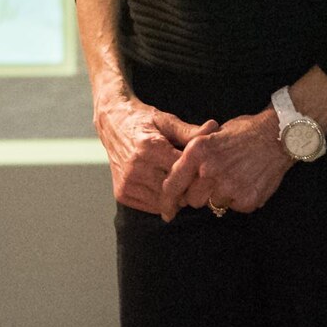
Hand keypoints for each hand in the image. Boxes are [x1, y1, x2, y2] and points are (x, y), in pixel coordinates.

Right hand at [94, 98, 215, 214]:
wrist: (111, 123)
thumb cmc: (143, 120)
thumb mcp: (166, 121)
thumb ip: (190, 131)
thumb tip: (215, 127)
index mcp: (149, 147)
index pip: (183, 171)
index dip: (198, 173)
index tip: (205, 171)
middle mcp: (135, 167)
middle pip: (175, 190)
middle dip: (189, 188)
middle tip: (196, 182)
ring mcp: (127, 182)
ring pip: (164, 202)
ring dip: (176, 197)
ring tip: (181, 184)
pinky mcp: (121, 193)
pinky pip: (151, 206)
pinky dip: (161, 201)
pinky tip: (164, 188)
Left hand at [159, 109, 292, 221]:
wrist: (278, 136)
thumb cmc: (242, 133)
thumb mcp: (209, 134)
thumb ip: (193, 156)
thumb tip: (177, 179)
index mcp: (197, 152)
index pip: (173, 183)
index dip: (167, 200)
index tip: (166, 212)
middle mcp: (209, 170)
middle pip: (191, 200)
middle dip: (197, 195)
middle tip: (210, 184)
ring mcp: (228, 186)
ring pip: (212, 205)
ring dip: (219, 196)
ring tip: (232, 179)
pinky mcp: (247, 199)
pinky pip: (234, 207)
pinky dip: (239, 199)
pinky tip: (247, 182)